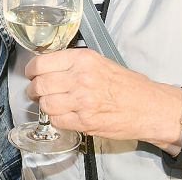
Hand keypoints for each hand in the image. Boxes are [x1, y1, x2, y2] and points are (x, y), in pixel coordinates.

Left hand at [25, 49, 181, 153]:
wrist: (150, 106)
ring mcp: (82, 101)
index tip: (31, 74)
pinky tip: (63, 115)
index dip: (31, 70)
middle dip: (34, 90)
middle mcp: (80, 78)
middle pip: (40, 85)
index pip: (41, 63)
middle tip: (36, 91)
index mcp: (83, 59)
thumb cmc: (128, 85)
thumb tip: (48, 66)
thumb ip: (73, 63)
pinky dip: (56, 119)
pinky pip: (57, 120)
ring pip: (45, 104)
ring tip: (50, 104)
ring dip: (44, 105)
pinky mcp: (85, 121)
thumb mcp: (100, 62)